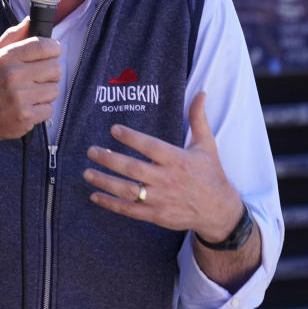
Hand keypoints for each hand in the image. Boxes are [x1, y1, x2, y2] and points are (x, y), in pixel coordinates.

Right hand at [0, 17, 61, 142]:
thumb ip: (12, 36)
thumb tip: (30, 20)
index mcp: (7, 57)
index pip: (43, 45)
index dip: (54, 48)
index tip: (53, 51)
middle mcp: (14, 76)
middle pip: (55, 67)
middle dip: (51, 72)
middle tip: (39, 77)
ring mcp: (20, 97)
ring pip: (55, 89)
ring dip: (46, 92)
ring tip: (31, 93)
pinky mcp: (26, 116)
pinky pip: (50, 108)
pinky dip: (42, 109)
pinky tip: (28, 107)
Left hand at [83, 92, 243, 241]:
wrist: (219, 210)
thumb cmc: (210, 173)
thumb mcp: (206, 145)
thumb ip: (198, 119)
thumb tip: (201, 93)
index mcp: (178, 160)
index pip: (151, 147)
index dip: (132, 138)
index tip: (114, 129)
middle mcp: (168, 180)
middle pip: (134, 169)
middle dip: (110, 159)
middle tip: (91, 150)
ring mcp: (161, 199)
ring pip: (128, 191)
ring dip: (105, 182)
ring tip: (87, 172)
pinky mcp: (157, 215)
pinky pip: (130, 210)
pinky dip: (111, 204)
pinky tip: (95, 196)